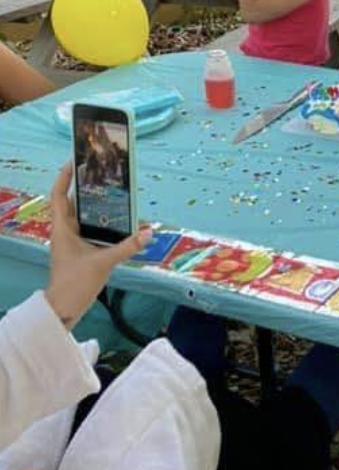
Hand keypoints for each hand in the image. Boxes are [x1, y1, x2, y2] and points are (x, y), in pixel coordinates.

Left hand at [44, 163, 151, 330]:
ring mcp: (70, 242)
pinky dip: (100, 222)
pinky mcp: (79, 251)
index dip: (64, 177)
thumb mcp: (104, 263)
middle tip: (100, 173)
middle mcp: (65, 232)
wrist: (64, 308)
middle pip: (71, 202)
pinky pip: (89, 230)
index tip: (75, 161)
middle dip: (83, 187)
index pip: (59, 195)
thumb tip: (149, 233)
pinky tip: (116, 221)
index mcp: (63, 229)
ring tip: (110, 192)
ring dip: (93, 205)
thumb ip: (127, 247)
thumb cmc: (75, 283)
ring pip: (81, 217)